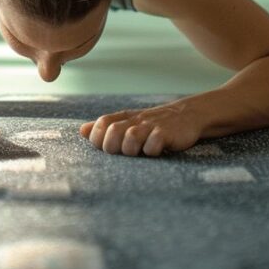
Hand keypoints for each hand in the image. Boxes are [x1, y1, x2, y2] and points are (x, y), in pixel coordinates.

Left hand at [80, 102, 201, 156]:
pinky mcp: (166, 133)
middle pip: (113, 132)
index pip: (102, 123)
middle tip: (122, 153)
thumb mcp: (130, 122)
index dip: (98, 137)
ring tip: (139, 152)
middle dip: (112, 147)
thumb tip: (82, 130)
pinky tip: (156, 151)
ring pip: (131, 138)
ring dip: (131, 150)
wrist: (187, 115)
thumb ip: (106, 127)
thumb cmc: (153, 124)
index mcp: (125, 118)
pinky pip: (154, 145)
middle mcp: (136, 121)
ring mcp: (151, 126)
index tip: (105, 147)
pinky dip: (152, 151)